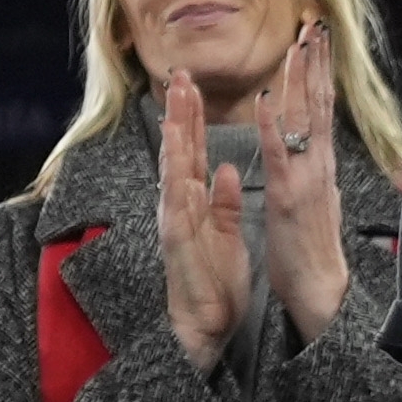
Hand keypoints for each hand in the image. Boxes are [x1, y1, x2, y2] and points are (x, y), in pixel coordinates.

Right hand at [156, 67, 249, 378]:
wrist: (203, 326)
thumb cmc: (214, 284)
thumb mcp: (227, 234)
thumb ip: (225, 202)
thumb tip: (229, 169)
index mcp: (195, 203)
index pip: (194, 152)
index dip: (193, 118)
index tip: (194, 86)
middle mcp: (179, 206)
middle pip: (178, 150)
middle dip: (180, 112)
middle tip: (180, 75)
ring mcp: (175, 221)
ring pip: (173, 168)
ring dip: (174, 134)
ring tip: (176, 101)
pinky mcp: (177, 240)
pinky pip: (178, 205)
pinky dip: (178, 180)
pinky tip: (179, 158)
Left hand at [257, 25, 354, 345]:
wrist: (320, 288)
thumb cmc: (309, 245)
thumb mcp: (313, 194)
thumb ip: (311, 164)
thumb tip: (312, 138)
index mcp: (321, 164)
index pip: (323, 108)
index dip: (320, 71)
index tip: (317, 38)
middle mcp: (320, 165)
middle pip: (320, 104)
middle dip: (317, 63)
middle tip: (315, 24)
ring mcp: (307, 178)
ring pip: (306, 121)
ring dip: (300, 81)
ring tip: (299, 45)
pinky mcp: (289, 197)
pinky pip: (280, 155)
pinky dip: (273, 126)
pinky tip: (266, 99)